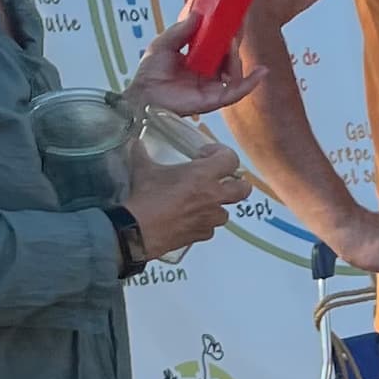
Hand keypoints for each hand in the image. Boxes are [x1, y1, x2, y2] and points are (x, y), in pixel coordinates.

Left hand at [123, 19, 264, 118]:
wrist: (143, 95)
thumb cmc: (149, 73)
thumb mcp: (164, 43)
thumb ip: (181, 30)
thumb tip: (198, 14)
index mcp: (197, 61)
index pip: (218, 47)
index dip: (226, 35)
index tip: (233, 21)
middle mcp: (207, 74)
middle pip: (229, 59)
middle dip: (233, 45)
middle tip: (233, 32)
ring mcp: (212, 87)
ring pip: (235, 73)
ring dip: (236, 58)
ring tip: (230, 46)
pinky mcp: (213, 100)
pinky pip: (235, 93)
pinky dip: (250, 84)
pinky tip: (261, 73)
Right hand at [123, 139, 247, 260]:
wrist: (139, 231)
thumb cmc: (146, 198)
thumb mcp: (143, 170)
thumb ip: (141, 154)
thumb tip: (136, 143)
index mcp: (204, 175)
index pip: (231, 159)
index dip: (222, 154)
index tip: (206, 155)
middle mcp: (213, 196)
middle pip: (243, 190)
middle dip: (238, 184)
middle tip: (223, 181)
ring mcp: (209, 218)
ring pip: (226, 212)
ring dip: (217, 206)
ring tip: (202, 202)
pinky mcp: (201, 235)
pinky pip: (210, 229)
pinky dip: (203, 224)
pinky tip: (190, 220)